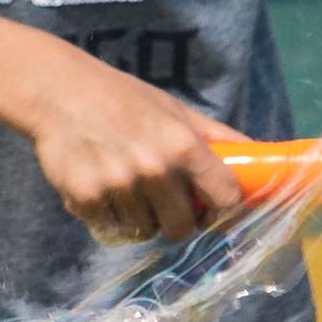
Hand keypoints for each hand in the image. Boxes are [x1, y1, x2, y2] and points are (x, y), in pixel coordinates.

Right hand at [22, 46, 245, 246]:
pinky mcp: (87, 198)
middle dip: (175, 218)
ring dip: (137, 216)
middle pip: (183, 228)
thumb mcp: (176, 110)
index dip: (219, 206)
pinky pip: (110, 229)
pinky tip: (98, 184)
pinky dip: (106, 215)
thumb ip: (217, 139)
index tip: (208, 204)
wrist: (58, 90)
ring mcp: (119, 186)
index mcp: (183, 145)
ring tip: (124, 184)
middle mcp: (155, 168)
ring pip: (144, 232)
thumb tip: (263, 158)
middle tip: (158, 194)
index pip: (226, 200)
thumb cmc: (124, 98)